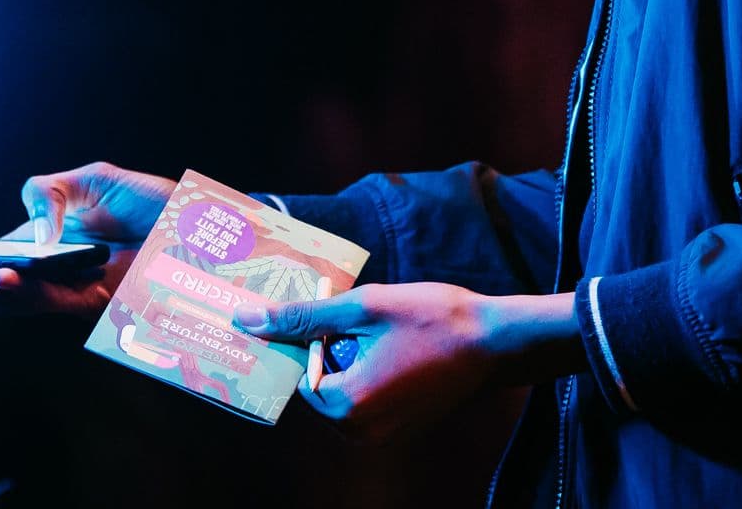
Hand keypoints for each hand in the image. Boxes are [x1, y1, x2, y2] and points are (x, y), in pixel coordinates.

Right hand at [0, 160, 172, 317]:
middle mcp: (52, 274)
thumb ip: (51, 192)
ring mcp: (71, 293)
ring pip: (16, 301)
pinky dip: (28, 293)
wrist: (206, 227)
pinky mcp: (97, 307)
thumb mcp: (95, 179)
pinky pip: (54, 303)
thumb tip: (28, 231)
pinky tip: (8, 276)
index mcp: (44, 243)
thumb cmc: (152, 202)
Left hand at [239, 283, 577, 443]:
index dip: (310, 337)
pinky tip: (395, 344)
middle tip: (358, 316)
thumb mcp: (362, 307)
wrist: (495, 342)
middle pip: (319, 382)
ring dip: (351, 356)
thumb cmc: (432, 319)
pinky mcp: (400, 427)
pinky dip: (370, 369)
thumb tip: (246, 322)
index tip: (327, 312)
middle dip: (331, 347)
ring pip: (342, 387)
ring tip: (382, 329)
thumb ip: (302, 318)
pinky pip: (366, 398)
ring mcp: (382, 435)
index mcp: (346, 406)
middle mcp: (359, 432)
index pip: (299, 371)